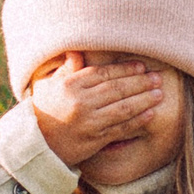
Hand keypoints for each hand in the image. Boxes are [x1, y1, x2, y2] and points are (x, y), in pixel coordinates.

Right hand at [28, 52, 163, 167]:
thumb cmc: (43, 110)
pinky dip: (137, 121)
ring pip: (122, 108)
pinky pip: (120, 128)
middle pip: (117, 89)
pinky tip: (150, 114)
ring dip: (144, 100)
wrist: (35, 144)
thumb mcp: (49, 84)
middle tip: (158, 78)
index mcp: (71, 85)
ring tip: (159, 94)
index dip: (125, 69)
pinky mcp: (95, 140)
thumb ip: (68, 68)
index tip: (141, 66)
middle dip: (140, 83)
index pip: (104, 73)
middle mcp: (81, 102)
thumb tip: (78, 49)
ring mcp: (89, 122)